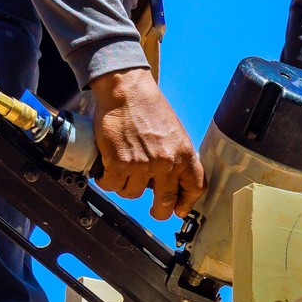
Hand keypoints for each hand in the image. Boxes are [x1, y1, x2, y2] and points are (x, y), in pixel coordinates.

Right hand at [89, 67, 205, 219]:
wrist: (127, 90)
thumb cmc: (148, 108)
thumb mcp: (174, 133)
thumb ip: (177, 156)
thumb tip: (175, 180)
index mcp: (184, 154)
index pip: (195, 188)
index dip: (187, 203)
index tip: (180, 209)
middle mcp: (166, 163)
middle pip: (166, 202)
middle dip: (160, 211)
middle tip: (155, 211)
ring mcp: (142, 165)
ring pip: (132, 195)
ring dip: (125, 188)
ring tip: (122, 174)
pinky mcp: (119, 163)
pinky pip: (112, 186)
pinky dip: (106, 181)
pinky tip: (106, 172)